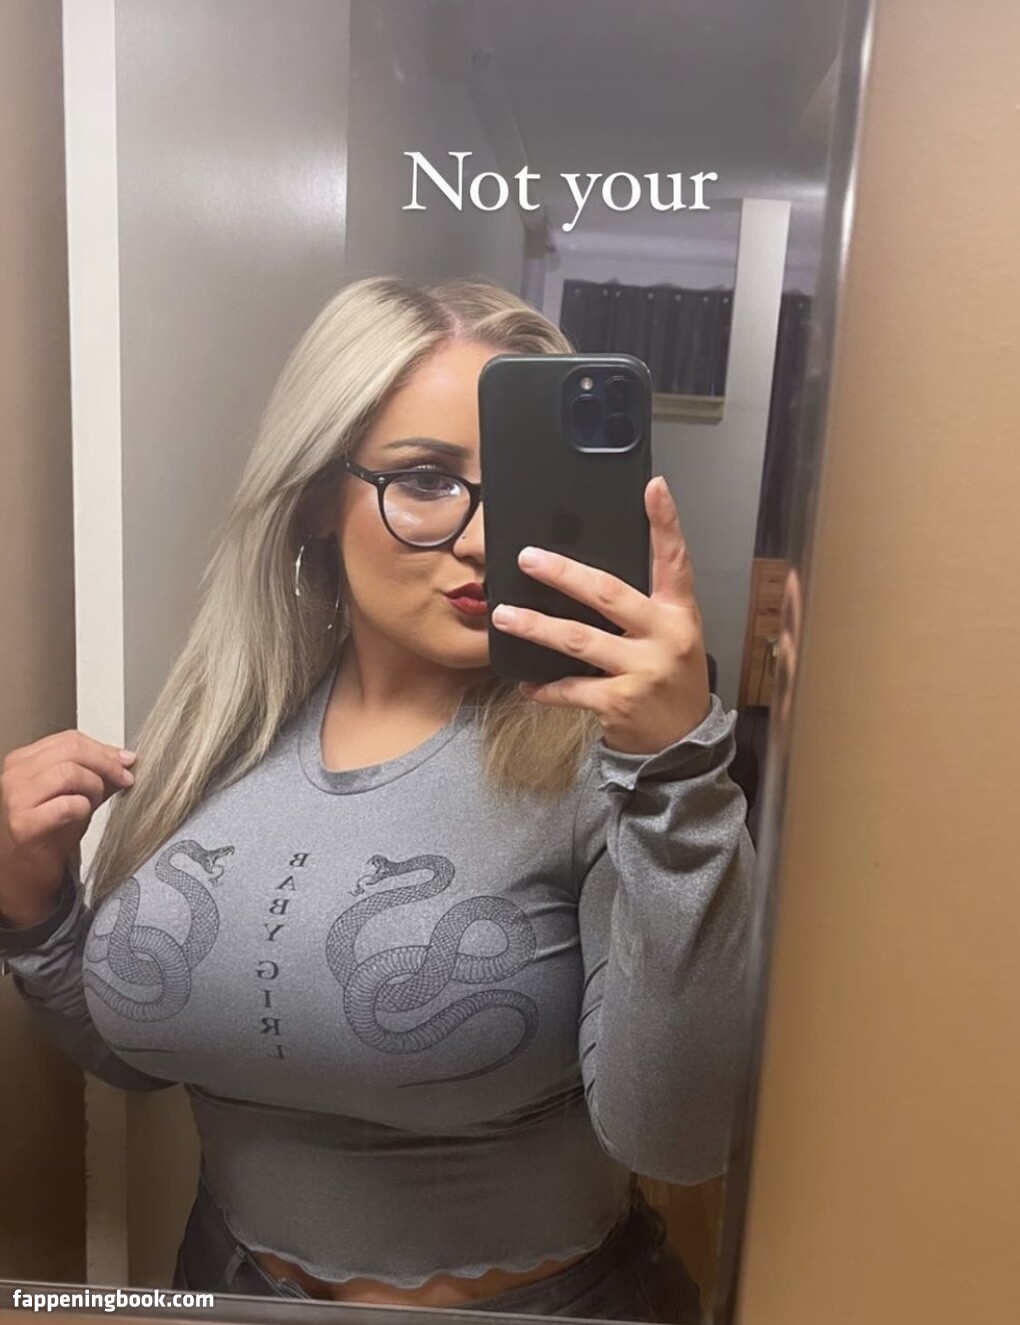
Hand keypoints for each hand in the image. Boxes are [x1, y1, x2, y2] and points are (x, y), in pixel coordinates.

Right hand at [0, 731, 135, 926]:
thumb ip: (97, 774)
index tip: (127, 761)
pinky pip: (66, 804)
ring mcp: (15, 798)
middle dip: (106, 765)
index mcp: (23, 760)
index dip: (104, 749)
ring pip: (69, 773)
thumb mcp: (76, 793)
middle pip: (71, 751)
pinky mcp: (24, 824)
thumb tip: (126, 759)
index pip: (70, 739)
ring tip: (94, 803)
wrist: (28, 871)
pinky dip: (83, 807)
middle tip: (124, 780)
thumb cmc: (50, 831)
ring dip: (94, 787)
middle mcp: (14, 774)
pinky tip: (82, 815)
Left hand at [490, 475, 711, 754]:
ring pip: (578, 639)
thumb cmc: (670, 681)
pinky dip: (545, 686)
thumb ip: (642, 606)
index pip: (674, 560)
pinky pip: (571, 688)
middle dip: (563, 573)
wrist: (683, 743)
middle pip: (608, 593)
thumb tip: (585, 578)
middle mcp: (664, 637)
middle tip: (528, 558)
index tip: (653, 487)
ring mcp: (642, 670)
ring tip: (504, 615)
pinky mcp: (620, 702)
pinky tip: (526, 683)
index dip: (666, 522)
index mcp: (678, 613)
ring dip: (536, 626)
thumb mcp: (671, 636)